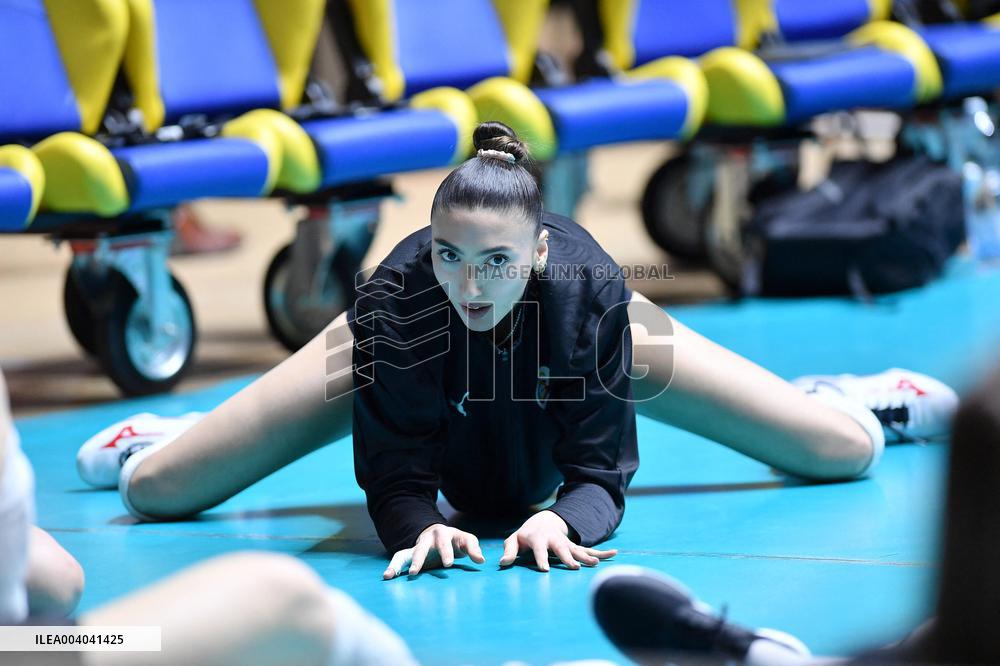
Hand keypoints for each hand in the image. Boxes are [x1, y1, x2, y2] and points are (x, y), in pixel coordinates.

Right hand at [383, 523, 484, 579]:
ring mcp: (418, 546)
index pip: (447, 542)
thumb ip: (473, 549)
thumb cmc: (455, 540)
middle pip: (423, 547)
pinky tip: (387, 576)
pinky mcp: (409, 554)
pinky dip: (393, 567)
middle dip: (421, 559)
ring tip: (399, 575)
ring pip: (409, 553)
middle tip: (418, 571)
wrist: (438, 534)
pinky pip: (399, 558)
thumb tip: (481, 560)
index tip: (448, 564)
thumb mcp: (465, 541)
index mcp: (445, 534)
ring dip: (404, 563)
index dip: (447, 552)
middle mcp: (429, 538)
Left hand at [499, 510, 616, 571]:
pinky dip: (602, 552)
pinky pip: (590, 550)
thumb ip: (509, 550)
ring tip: (595, 564)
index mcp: (538, 538)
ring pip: (578, 549)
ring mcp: (566, 542)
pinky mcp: (575, 546)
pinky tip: (613, 554)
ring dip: (587, 556)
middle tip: (574, 567)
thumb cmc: (526, 535)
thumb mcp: (514, 539)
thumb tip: (503, 564)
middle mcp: (554, 540)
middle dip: (568, 558)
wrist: (543, 521)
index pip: (539, 550)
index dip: (541, 559)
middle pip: (562, 549)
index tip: (544, 570)